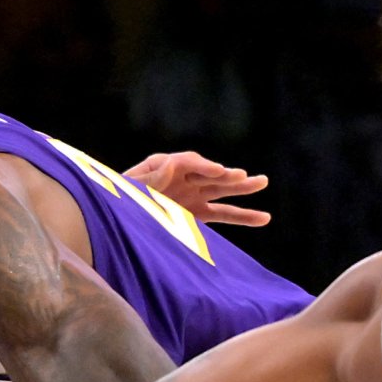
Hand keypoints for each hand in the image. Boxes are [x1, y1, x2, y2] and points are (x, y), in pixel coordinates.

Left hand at [124, 151, 269, 225]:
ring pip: (221, 190)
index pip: (187, 162)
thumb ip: (149, 178)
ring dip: (242, 188)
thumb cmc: (118, 200)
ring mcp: (192, 195)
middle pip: (207, 173)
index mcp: (162, 165)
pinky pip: (223, 214)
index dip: (203, 166)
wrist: (116, 220)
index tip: (218, 171)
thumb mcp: (128, 189)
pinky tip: (264, 217)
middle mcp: (182, 177)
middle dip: (224, 174)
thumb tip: (171, 163)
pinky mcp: (198, 214)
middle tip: (242, 176)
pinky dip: (242, 216)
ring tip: (263, 182)